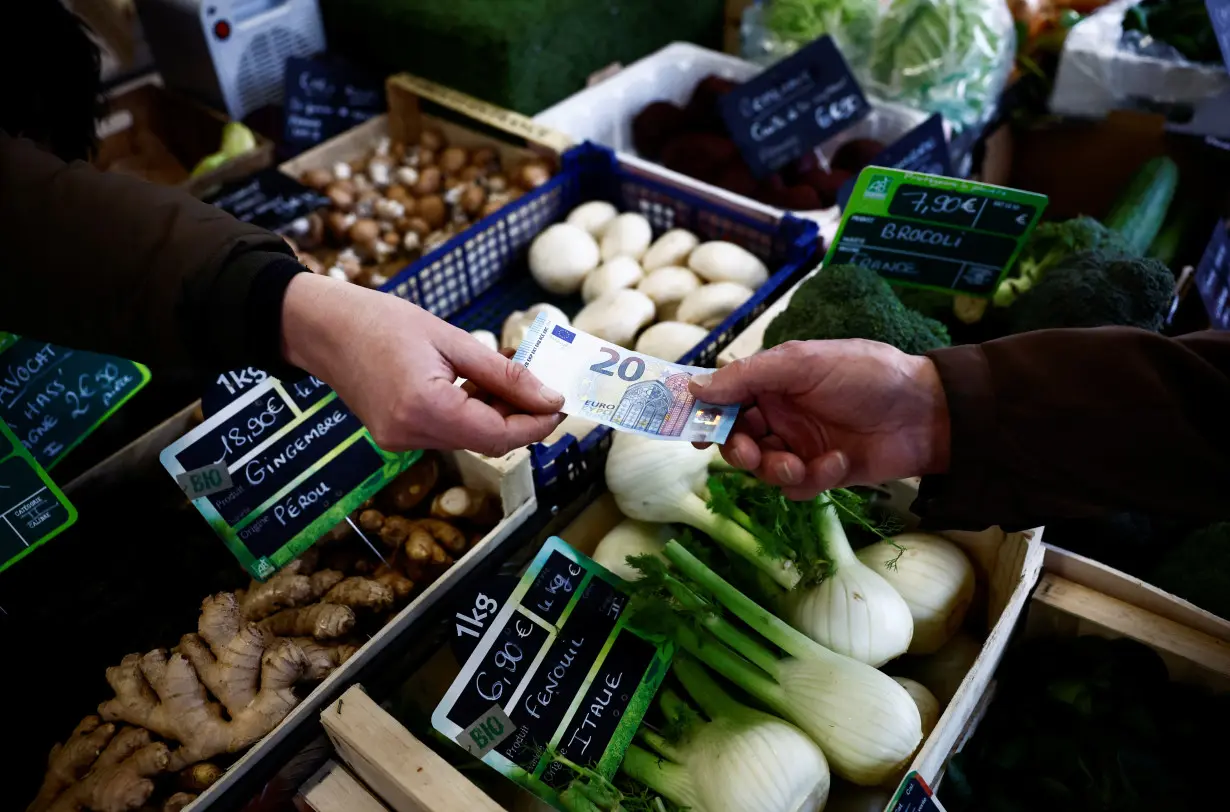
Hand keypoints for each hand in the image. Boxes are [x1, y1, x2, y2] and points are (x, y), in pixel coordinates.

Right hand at [280, 274, 563, 455]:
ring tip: (509, 376)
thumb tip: (550, 398)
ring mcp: (400, 440)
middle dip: (521, 418)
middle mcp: (411, 434)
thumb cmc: (382, 320)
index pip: (499, 435)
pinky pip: (448, 432)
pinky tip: (480, 385)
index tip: (562, 404)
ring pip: (470, 439)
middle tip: (544, 386)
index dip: (536, 424)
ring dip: (498, 413)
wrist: (323, 327)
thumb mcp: (451, 339)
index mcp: (425, 408)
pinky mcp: (395, 435)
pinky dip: (472, 413)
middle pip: (487, 442)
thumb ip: (503, 374)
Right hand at [690, 339, 950, 499]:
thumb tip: (695, 388)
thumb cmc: (867, 374)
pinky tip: (839, 462)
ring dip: (775, 470)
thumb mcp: (804, 363)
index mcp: (773, 382)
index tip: (693, 433)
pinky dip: (812, 479)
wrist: (928, 412)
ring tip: (797, 464)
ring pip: (763, 470)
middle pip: (737, 440)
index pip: (726, 400)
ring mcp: (802, 445)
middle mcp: (782, 414)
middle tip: (749, 454)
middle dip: (738, 451)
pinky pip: (798, 488)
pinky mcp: (824, 473)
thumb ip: (748, 376)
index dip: (706, 417)